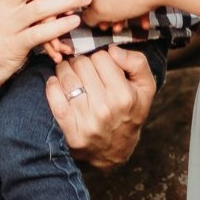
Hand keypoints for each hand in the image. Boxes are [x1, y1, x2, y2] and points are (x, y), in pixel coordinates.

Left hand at [45, 43, 156, 169]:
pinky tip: (58, 83)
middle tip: (83, 67)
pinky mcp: (70, 129)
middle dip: (81, 61)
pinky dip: (53, 85)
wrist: (114, 150)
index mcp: (125, 96)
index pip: (101, 57)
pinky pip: (54, 97)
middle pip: (81, 64)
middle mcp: (105, 108)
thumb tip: (113, 50)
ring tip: (71, 72)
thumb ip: (137, 62)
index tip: (100, 64)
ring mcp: (86, 120)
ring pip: (66, 77)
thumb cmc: (130, 112)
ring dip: (65, 69)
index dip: (100, 56)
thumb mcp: (146, 87)